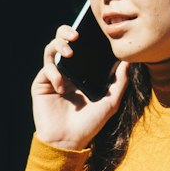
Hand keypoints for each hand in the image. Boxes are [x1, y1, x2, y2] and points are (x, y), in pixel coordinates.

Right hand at [31, 25, 128, 150]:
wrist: (69, 141)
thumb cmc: (90, 124)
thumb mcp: (110, 102)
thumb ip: (119, 82)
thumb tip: (128, 62)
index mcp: (83, 73)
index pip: (82, 47)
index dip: (85, 35)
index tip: (93, 29)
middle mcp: (67, 71)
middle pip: (63, 41)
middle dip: (66, 31)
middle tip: (76, 34)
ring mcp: (53, 76)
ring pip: (51, 49)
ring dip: (59, 45)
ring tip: (68, 52)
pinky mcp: (41, 84)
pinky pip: (46, 68)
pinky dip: (54, 73)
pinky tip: (61, 87)